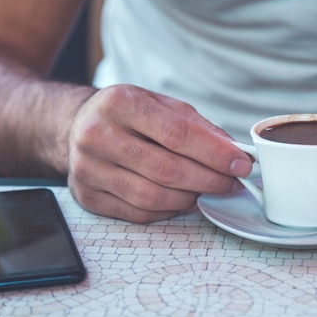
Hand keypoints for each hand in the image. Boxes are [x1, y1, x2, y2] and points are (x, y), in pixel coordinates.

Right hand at [67, 84, 252, 222]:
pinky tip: (180, 199)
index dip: (214, 153)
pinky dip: (167, 210)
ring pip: (153, 196)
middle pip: (167, 169)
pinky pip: (138, 213)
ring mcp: (88, 168)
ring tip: (205, 190)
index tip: (240, 164)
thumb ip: (197, 126)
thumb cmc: (127, 115)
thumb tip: (233, 152)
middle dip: (208, 180)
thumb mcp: (161, 104)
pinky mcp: (86, 195)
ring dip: (190, 198)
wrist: (76, 125)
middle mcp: (97, 135)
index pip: (177, 134)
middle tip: (230, 182)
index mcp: (120, 103)